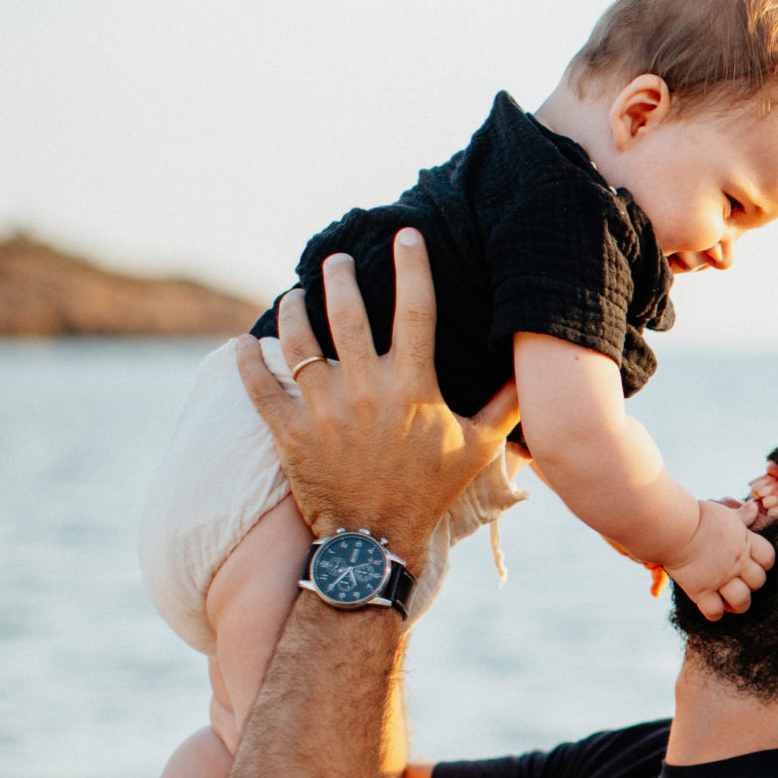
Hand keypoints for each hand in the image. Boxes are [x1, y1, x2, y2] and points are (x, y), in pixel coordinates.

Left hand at [236, 230, 521, 563]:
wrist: (375, 541)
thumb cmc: (429, 492)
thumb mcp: (476, 449)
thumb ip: (504, 407)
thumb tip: (528, 374)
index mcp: (413, 388)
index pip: (416, 310)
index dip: (413, 267)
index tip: (407, 236)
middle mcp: (366, 390)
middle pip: (347, 312)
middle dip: (340, 275)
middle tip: (337, 259)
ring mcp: (322, 410)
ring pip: (298, 339)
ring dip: (294, 307)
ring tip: (296, 293)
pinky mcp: (287, 431)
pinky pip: (258, 383)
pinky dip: (249, 358)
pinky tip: (249, 341)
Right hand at [659, 497, 772, 619]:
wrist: (672, 527)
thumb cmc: (696, 516)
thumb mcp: (724, 513)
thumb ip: (741, 516)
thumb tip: (755, 507)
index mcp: (744, 542)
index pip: (769, 558)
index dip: (764, 563)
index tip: (752, 563)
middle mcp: (736, 562)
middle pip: (759, 582)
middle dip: (752, 585)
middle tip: (739, 583)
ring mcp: (719, 578)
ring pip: (742, 601)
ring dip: (739, 604)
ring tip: (730, 601)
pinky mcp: (700, 590)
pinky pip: (715, 612)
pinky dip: (715, 613)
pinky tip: (711, 605)